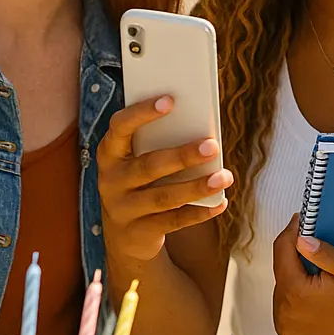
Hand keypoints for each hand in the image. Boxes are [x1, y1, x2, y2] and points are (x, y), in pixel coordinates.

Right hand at [96, 96, 232, 263]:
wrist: (124, 234)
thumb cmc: (139, 181)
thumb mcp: (137, 160)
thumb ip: (157, 142)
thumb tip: (199, 128)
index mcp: (109, 153)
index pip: (120, 127)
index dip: (142, 113)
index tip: (170, 100)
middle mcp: (111, 180)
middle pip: (149, 166)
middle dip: (183, 155)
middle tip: (212, 145)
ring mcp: (122, 209)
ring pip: (164, 197)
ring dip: (197, 186)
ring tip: (224, 176)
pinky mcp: (139, 232)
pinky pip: (174, 222)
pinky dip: (199, 212)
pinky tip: (221, 202)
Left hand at [271, 214, 333, 334]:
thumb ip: (324, 253)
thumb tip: (300, 239)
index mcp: (296, 292)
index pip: (281, 250)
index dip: (291, 231)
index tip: (300, 221)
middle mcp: (284, 310)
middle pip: (280, 268)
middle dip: (293, 254)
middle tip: (312, 247)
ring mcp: (284, 324)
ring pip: (281, 285)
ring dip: (292, 274)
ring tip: (315, 273)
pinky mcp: (288, 331)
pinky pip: (283, 302)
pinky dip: (293, 293)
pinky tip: (311, 292)